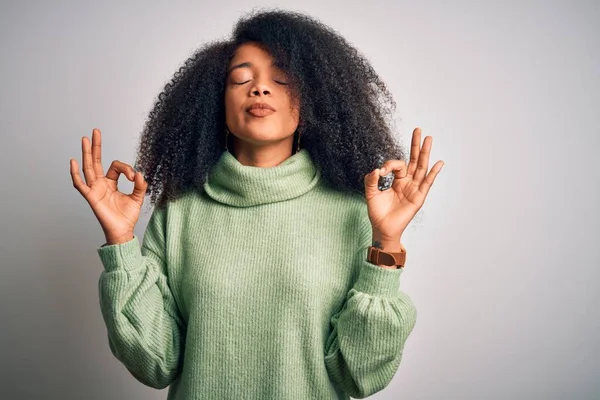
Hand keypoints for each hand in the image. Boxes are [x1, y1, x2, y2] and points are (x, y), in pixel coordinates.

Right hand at [70, 128, 147, 244]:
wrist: (123, 231)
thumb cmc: (127, 216)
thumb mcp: (138, 197)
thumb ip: (140, 185)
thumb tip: (140, 173)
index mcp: (111, 182)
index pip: (115, 166)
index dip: (127, 169)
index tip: (135, 177)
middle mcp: (101, 184)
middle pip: (96, 161)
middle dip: (96, 147)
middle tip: (95, 131)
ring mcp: (94, 189)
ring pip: (88, 168)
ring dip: (87, 153)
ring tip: (85, 139)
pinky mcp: (91, 197)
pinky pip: (80, 184)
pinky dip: (75, 174)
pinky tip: (73, 161)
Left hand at [364, 127, 443, 241]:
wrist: (382, 229)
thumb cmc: (377, 213)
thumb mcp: (370, 193)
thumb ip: (371, 180)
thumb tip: (377, 169)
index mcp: (397, 181)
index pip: (397, 165)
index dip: (389, 164)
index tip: (381, 171)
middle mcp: (408, 183)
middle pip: (414, 160)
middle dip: (416, 145)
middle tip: (418, 130)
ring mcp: (414, 189)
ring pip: (421, 167)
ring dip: (425, 153)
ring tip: (428, 138)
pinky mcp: (418, 198)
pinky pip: (427, 183)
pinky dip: (433, 173)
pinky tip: (438, 163)